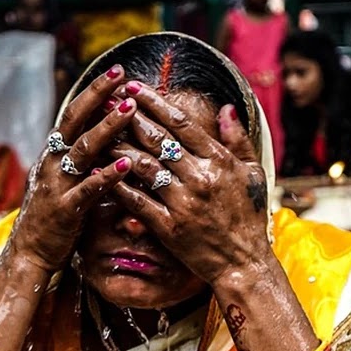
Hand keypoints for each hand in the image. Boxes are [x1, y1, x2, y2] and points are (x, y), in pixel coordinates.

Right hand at [9, 66, 136, 272]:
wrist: (30, 253)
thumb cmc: (56, 216)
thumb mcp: (67, 180)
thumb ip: (84, 159)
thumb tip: (111, 134)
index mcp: (54, 153)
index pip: (73, 113)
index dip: (94, 92)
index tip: (117, 72)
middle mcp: (52, 162)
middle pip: (74, 120)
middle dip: (98, 95)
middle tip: (122, 75)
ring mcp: (58, 185)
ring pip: (83, 149)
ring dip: (107, 128)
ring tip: (130, 110)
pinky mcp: (66, 210)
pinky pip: (88, 189)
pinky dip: (107, 176)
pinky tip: (126, 166)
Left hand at [107, 81, 273, 283]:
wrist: (244, 263)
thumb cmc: (249, 217)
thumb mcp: (252, 173)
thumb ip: (238, 139)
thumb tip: (226, 108)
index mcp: (219, 161)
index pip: (181, 124)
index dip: (154, 103)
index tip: (133, 88)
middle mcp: (200, 178)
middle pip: (157, 140)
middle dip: (129, 116)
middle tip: (107, 100)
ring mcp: (183, 203)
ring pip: (142, 166)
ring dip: (118, 145)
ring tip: (99, 131)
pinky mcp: (169, 227)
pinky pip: (137, 201)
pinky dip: (117, 184)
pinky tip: (100, 170)